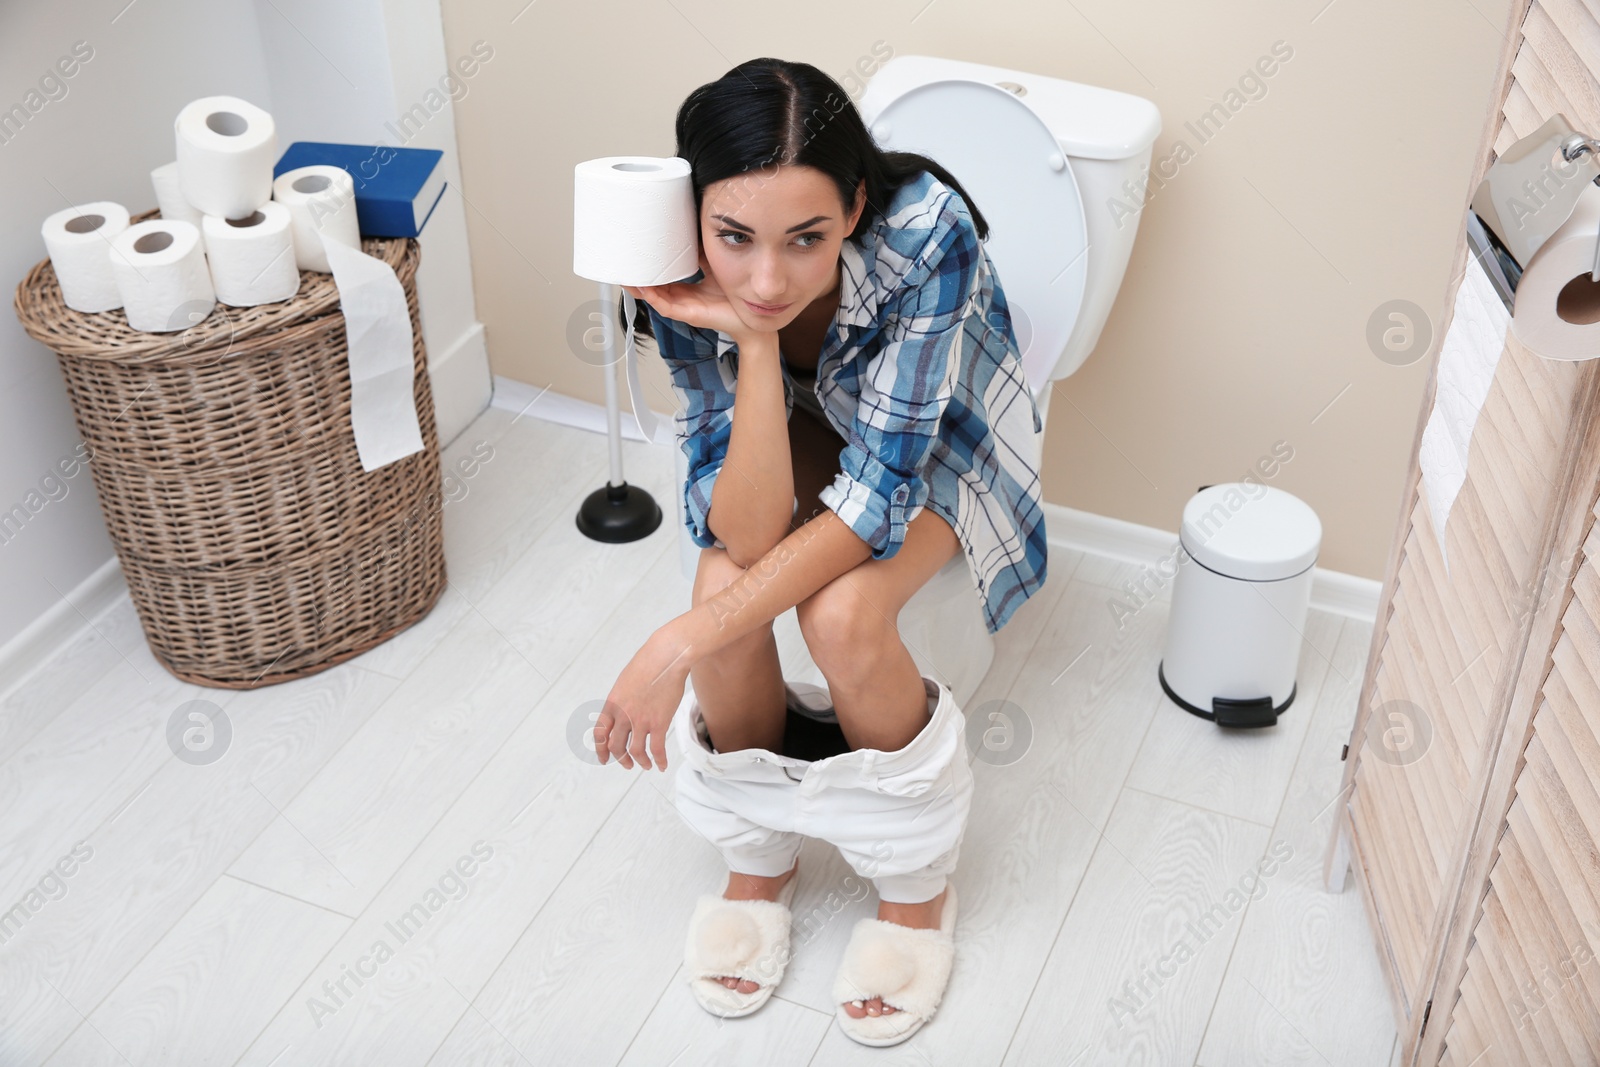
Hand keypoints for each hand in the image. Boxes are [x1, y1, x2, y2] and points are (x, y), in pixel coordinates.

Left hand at [595, 628, 693, 770]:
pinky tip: (662, 765)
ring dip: (640, 762)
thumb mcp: (625, 681)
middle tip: (627, 764)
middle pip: (616, 746)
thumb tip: (624, 711)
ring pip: (635, 751)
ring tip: (645, 765)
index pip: (600, 733)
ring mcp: (640, 719)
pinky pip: (656, 748)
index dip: (601, 749)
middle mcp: (623, 714)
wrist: (665, 657)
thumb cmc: (648, 663)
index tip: (604, 759)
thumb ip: (621, 700)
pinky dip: (659, 760)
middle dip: (621, 759)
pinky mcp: (659, 722)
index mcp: (612, 703)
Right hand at [623, 249, 771, 347]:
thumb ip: (704, 252)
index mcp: (687, 288)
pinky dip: (654, 297)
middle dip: (636, 276)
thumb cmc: (736, 297)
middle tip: (623, 262)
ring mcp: (683, 307)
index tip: (637, 254)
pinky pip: (665, 306)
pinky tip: (645, 288)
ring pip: (653, 297)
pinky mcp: (688, 315)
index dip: (648, 267)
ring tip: (625, 274)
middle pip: (651, 288)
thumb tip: (696, 228)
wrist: (754, 320)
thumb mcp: (716, 266)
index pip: (661, 278)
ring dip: (638, 287)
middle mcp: (682, 298)